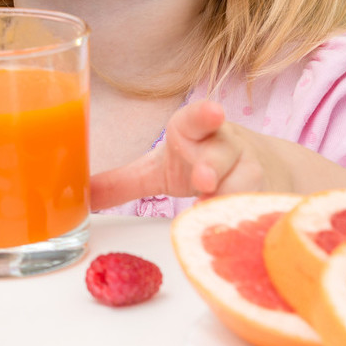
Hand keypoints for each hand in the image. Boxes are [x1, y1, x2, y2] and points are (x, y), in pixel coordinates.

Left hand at [89, 100, 288, 209]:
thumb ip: (122, 182)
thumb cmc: (199, 162)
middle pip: (221, 154)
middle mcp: (225, 147)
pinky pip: (261, 209)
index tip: (213, 113)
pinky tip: (245, 233)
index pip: (199, 118)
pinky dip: (251, 220)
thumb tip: (79, 194)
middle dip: (212, 166)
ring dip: (230, 199)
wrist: (263, 168)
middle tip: (203, 181)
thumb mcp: (159, 170)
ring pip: (244, 184)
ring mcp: (250, 171)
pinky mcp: (267, 197)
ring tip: (215, 211)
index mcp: (194, 132)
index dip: (204, 116)